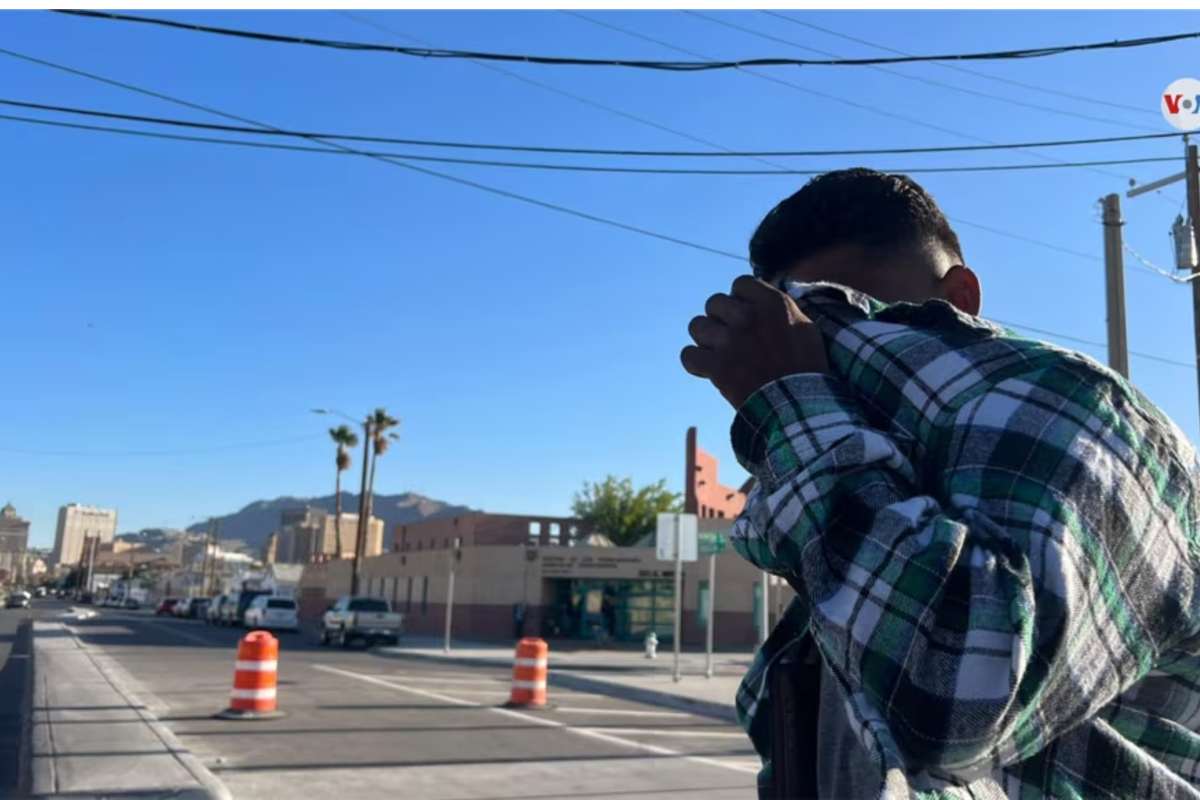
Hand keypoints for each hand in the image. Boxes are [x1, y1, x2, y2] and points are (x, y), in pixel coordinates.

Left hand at [681, 276, 828, 408]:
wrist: (800, 405)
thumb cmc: (805, 367)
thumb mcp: (803, 327)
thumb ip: (777, 307)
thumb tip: (757, 298)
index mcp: (772, 303)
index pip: (739, 284)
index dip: (739, 300)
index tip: (744, 314)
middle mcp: (748, 317)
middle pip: (714, 302)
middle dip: (720, 318)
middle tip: (731, 336)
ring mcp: (730, 341)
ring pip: (697, 326)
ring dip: (705, 339)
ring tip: (719, 352)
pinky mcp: (717, 366)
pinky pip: (688, 355)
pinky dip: (695, 363)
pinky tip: (707, 368)